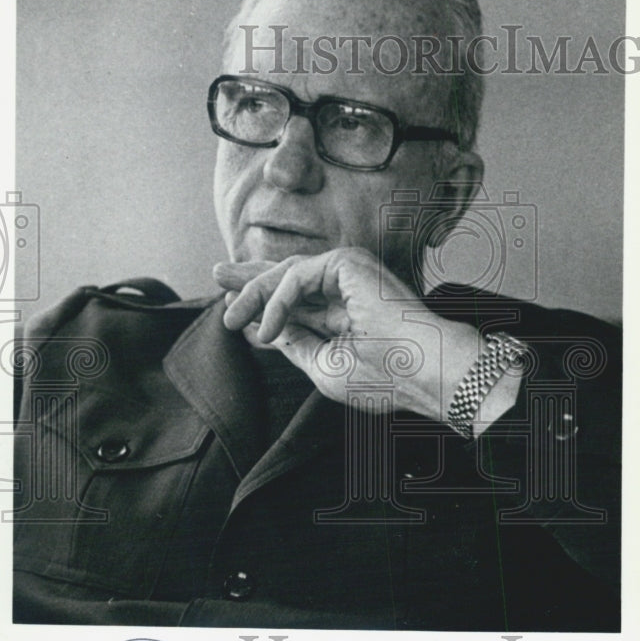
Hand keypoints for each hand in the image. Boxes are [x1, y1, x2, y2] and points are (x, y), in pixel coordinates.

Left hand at [213, 247, 485, 422]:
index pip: (296, 302)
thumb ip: (295, 344)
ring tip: (231, 317)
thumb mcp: (324, 366)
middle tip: (217, 274)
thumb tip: (264, 330)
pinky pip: (296, 277)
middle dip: (250, 278)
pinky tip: (267, 326)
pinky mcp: (346, 263)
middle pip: (287, 277)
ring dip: (254, 293)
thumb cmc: (384, 377)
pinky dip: (277, 300)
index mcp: (344, 312)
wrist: (421, 371)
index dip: (262, 302)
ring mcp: (347, 273)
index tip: (233, 312)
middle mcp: (345, 288)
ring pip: (287, 274)